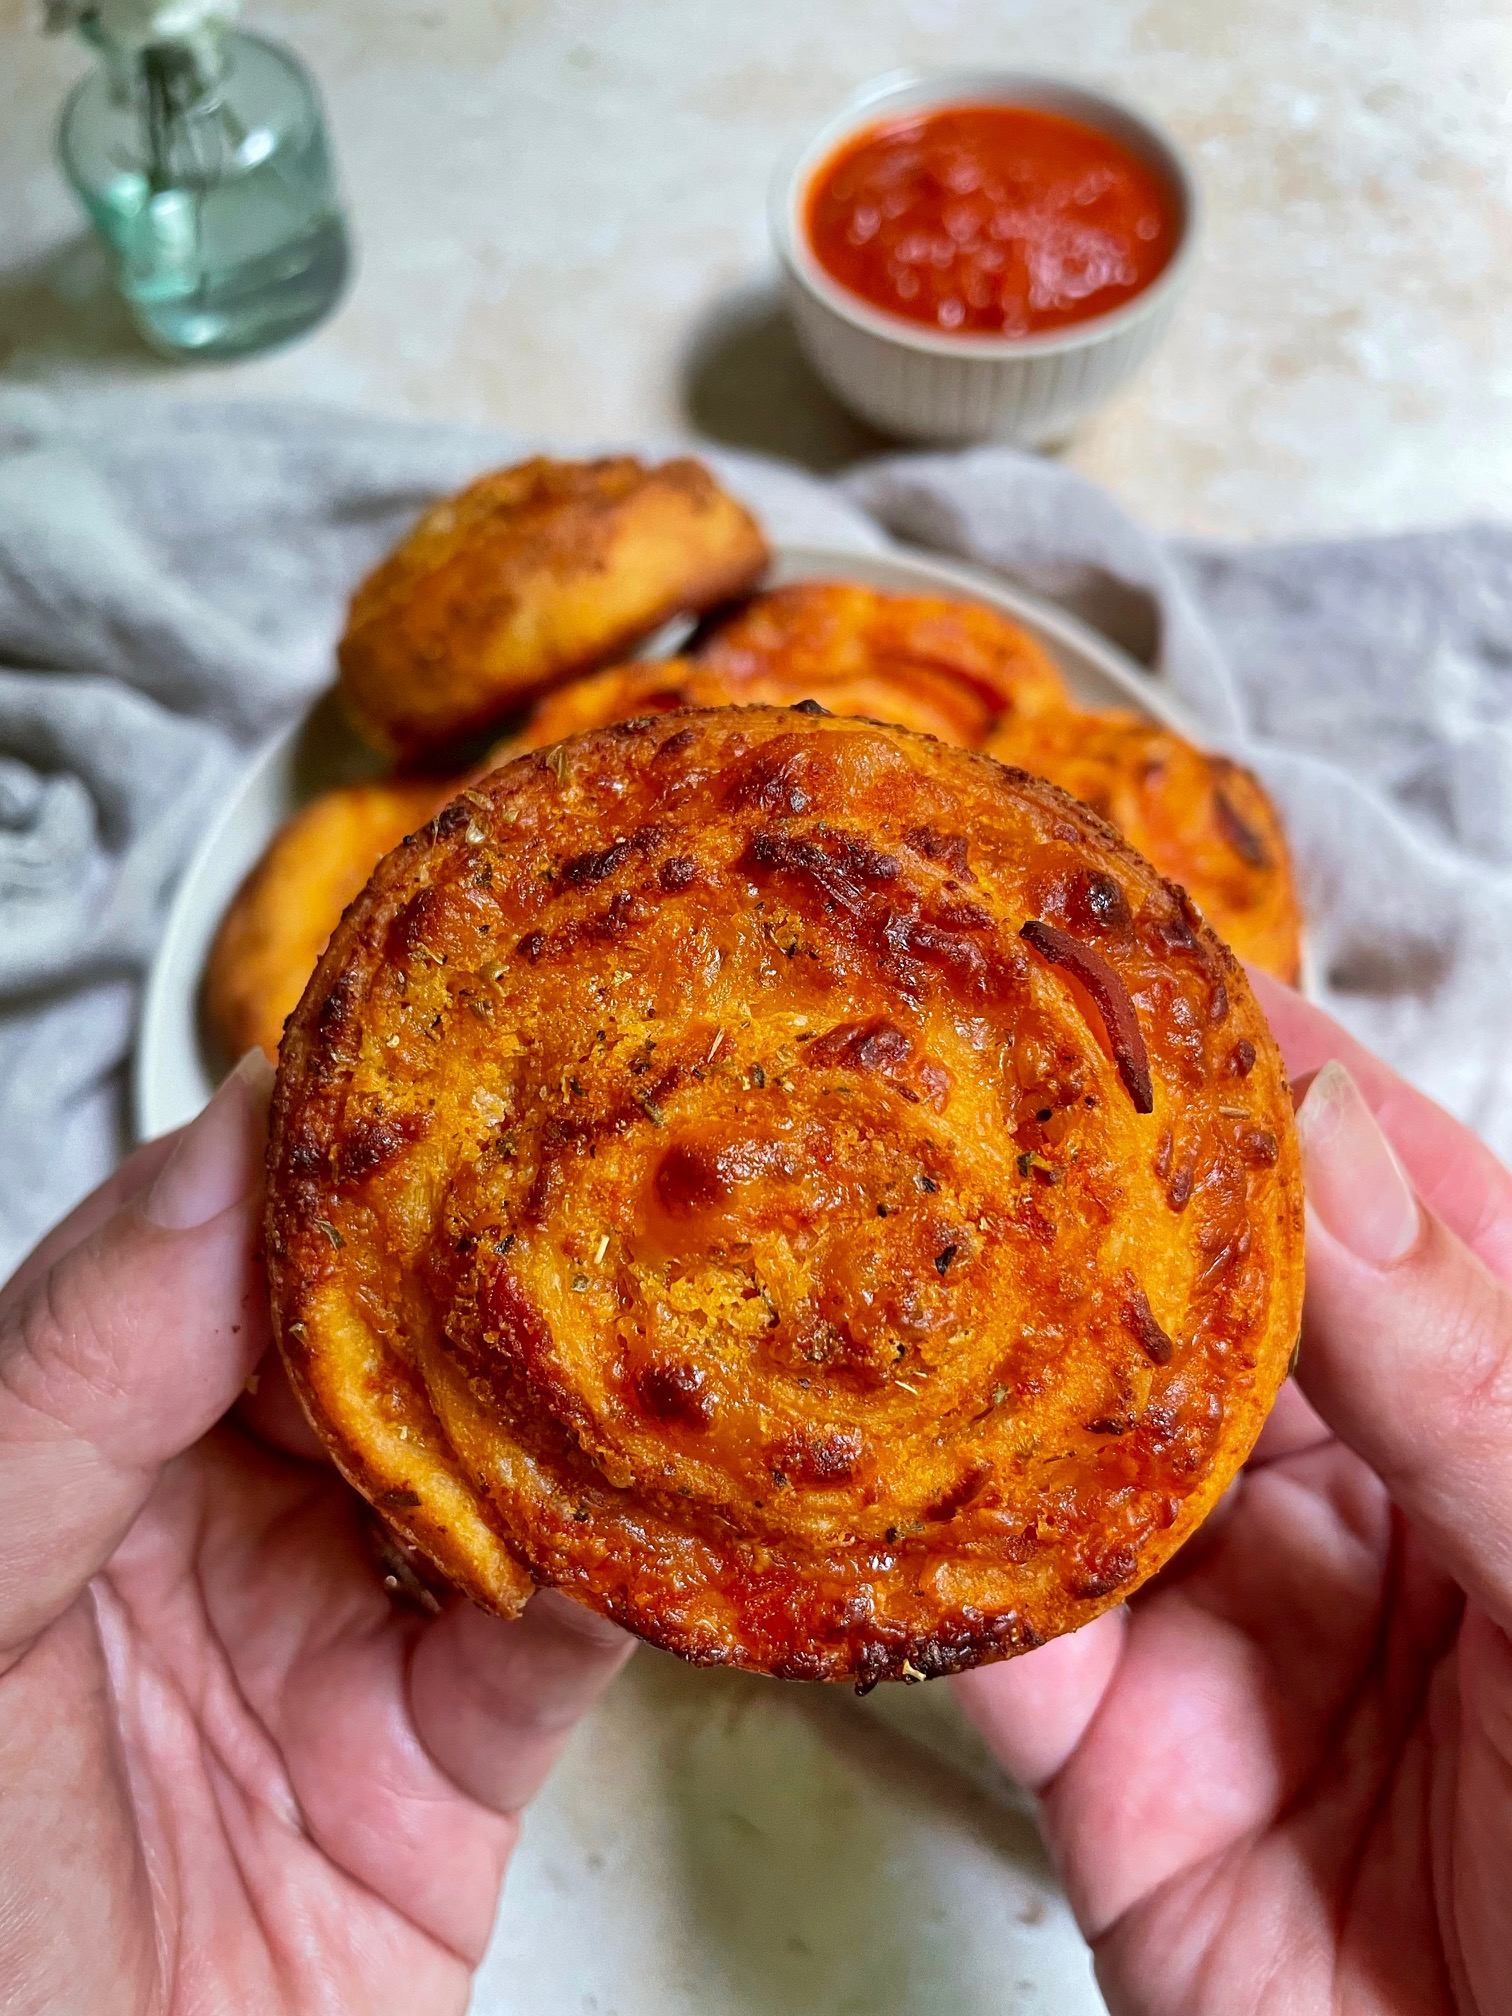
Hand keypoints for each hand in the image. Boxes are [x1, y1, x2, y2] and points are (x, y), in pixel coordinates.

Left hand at [0, 1055, 631, 2015]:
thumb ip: (72, 1372)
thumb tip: (219, 1150)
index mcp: (79, 1449)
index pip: (212, 1258)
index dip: (315, 1156)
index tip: (423, 1054)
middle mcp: (217, 1522)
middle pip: (376, 1346)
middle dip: (478, 1250)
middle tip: (591, 1135)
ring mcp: (342, 1635)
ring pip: (491, 1471)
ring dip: (577, 1395)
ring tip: (667, 1277)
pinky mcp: (446, 1766)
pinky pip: (565, 1642)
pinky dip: (633, 1571)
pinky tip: (682, 1494)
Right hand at [954, 974, 1511, 2015]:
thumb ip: (1472, 1374)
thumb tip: (1328, 1145)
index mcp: (1504, 1418)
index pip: (1384, 1205)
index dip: (1275, 1080)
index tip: (1151, 959)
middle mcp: (1362, 1501)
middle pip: (1200, 1309)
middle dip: (1086, 1190)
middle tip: (956, 1054)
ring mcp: (1230, 1627)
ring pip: (1074, 1450)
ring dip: (975, 1349)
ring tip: (864, 1204)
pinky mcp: (1118, 1766)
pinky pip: (995, 1636)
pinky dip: (909, 1554)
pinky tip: (839, 1457)